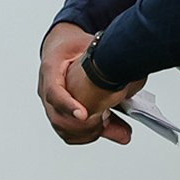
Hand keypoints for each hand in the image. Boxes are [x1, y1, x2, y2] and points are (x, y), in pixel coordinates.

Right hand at [37, 22, 140, 146]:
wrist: (60, 46)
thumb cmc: (72, 45)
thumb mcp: (89, 47)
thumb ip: (108, 64)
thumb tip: (132, 80)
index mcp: (51, 69)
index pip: (54, 92)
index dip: (68, 106)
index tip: (84, 115)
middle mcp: (46, 89)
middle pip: (58, 118)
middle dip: (85, 126)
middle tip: (106, 123)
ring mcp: (51, 104)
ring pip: (64, 129)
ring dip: (89, 133)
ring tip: (111, 127)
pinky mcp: (58, 113)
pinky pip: (69, 132)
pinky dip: (88, 134)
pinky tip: (105, 129)